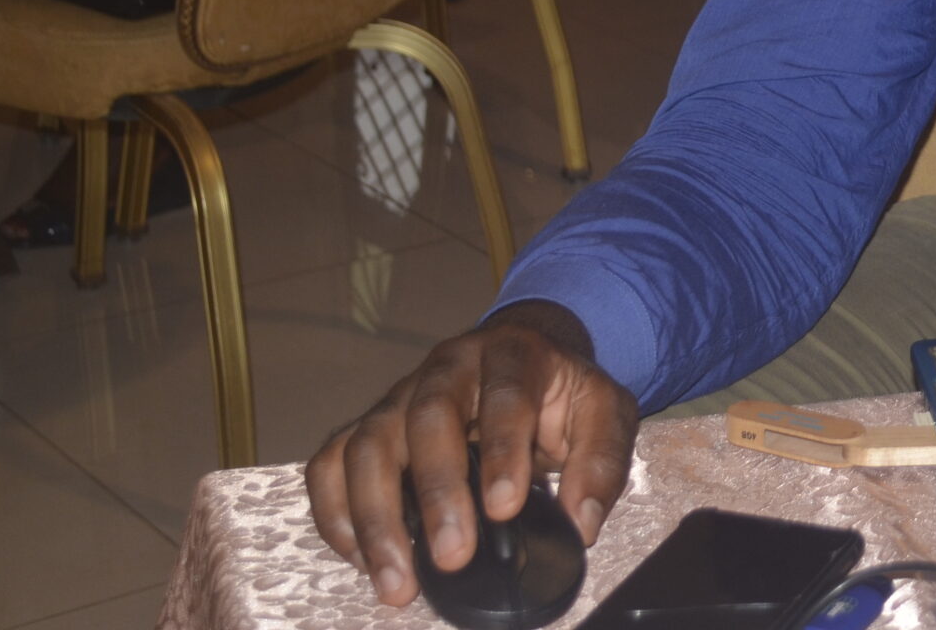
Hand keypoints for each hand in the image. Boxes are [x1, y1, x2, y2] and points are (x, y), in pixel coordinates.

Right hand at [306, 301, 637, 606]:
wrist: (525, 359)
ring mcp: (399, 394)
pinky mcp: (368, 425)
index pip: (505, 396)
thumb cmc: (560, 392)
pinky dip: (336, 513)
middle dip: (436, 492)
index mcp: (513, 353)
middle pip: (426, 418)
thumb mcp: (604, 412)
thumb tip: (582, 525)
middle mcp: (448, 367)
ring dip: (375, 518)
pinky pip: (331, 463)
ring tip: (397, 582)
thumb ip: (601, 463)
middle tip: (452, 557)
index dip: (502, 451)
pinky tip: (361, 559)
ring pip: (367, 444)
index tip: (504, 509)